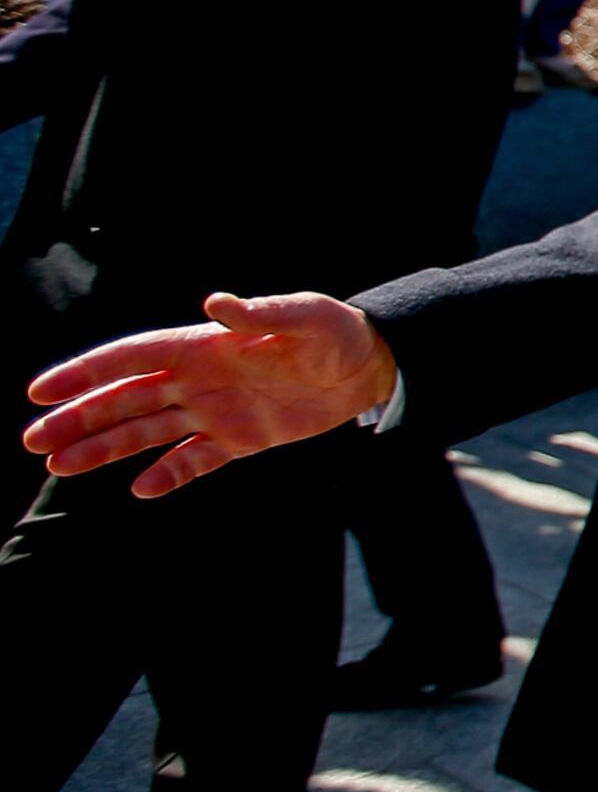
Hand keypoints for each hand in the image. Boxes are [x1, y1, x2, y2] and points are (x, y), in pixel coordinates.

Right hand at [24, 293, 394, 495]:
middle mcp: (197, 379)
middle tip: (34, 440)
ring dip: (103, 449)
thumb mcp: (303, 316)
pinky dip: (168, 474)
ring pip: (146, 433)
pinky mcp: (238, 439)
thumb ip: (260, 312)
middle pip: (125, 400)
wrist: (369, 367)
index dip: (85, 373)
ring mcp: (214, 410)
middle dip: (79, 418)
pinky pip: (193, 460)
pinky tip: (140, 490)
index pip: (131, 358)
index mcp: (201, 344)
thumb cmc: (334, 331)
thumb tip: (215, 302)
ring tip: (60, 466)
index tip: (41, 391)